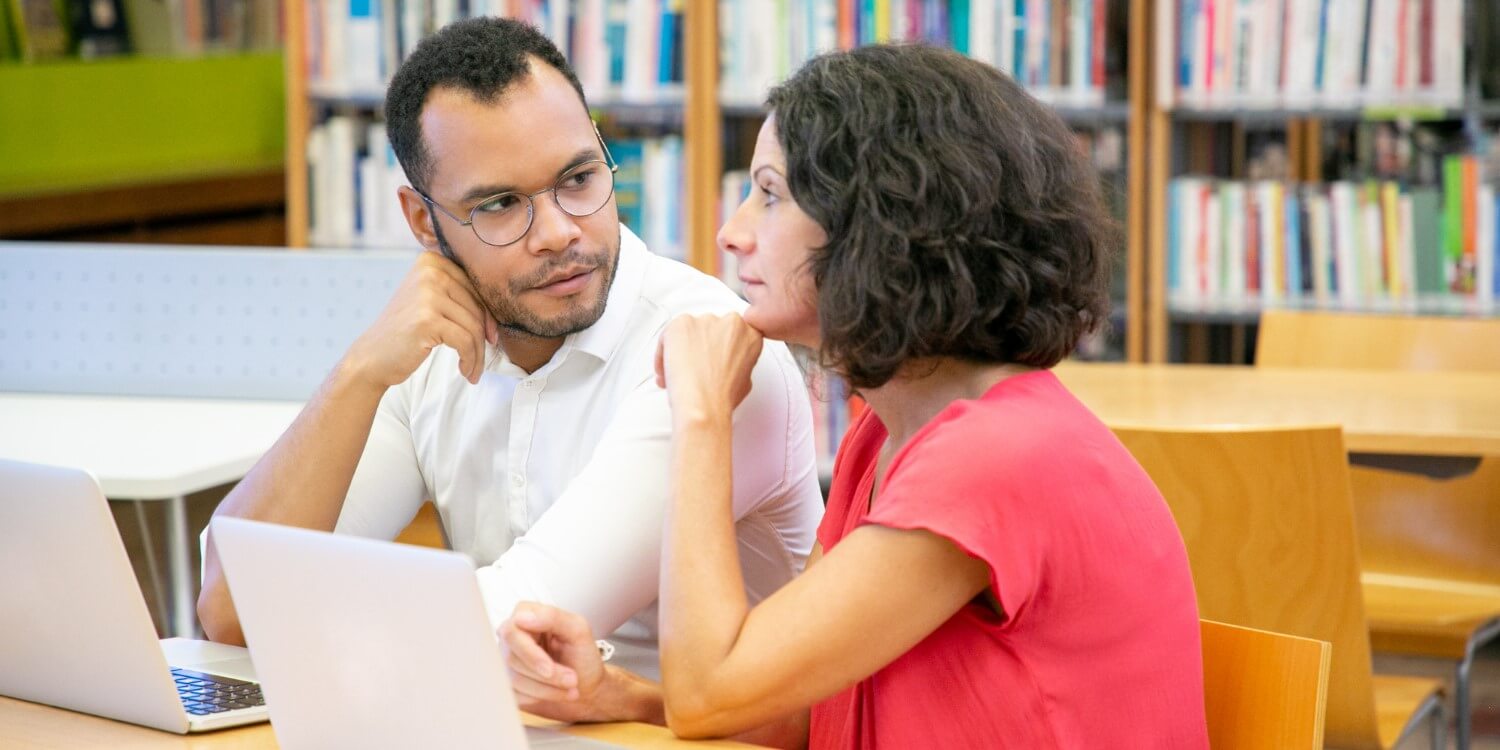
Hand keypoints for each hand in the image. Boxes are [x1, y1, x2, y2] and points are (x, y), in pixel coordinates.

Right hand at [343, 251, 498, 387]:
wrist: (372, 357)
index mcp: (432, 260)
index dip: (488, 316)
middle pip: (477, 307)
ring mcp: (427, 293)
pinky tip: (466, 372)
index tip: (490, 338)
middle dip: (484, 337)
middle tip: (481, 359)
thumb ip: (459, 295)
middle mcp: (430, 270)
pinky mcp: (427, 318)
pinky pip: (466, 341)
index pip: (476, 288)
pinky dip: (471, 360)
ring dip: (478, 353)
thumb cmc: (406, 333)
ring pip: (474, 326)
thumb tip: (502, 308)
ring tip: (473, 369)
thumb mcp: (431, 301)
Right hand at [500, 602, 607, 722]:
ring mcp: (507, 660)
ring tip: (570, 688)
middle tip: (572, 680)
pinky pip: (513, 695)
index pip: (512, 632)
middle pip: (512, 658)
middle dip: (546, 676)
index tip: (549, 669)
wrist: (587, 688)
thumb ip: (552, 617)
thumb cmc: (583, 656)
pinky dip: (539, 698)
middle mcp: (512, 636)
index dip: (530, 654)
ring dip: (546, 689)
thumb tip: (521, 617)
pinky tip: (555, 693)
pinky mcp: (508, 683)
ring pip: (513, 679)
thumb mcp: (578, 630)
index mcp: (526, 614)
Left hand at [653, 314, 763, 421]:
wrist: (702, 404)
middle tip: (693, 368)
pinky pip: (668, 336)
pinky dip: (663, 353)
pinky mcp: (681, 324)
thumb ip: (737, 363)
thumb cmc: (721, 398)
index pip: (732, 334)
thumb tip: (726, 365)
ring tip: (677, 373)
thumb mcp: (745, 380)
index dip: (719, 348)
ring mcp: (705, 321)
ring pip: (688, 333)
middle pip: (709, 330)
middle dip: (699, 348)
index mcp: (750, 335)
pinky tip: (666, 371)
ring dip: (681, 351)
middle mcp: (730, 322)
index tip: (710, 358)